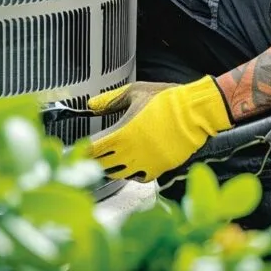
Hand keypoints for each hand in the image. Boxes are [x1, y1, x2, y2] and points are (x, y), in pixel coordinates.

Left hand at [87, 76, 232, 181]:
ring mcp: (144, 164)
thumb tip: (91, 105)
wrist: (193, 112)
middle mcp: (131, 153)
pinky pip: (137, 178)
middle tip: (90, 154)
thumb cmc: (166, 100)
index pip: (94, 149)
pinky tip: (129, 164)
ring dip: (109, 167)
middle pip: (102, 164)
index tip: (77, 148)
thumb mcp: (135, 92)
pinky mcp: (157, 169)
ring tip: (106, 160)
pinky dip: (130, 173)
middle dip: (94, 159)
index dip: (83, 149)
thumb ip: (110, 100)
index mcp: (123, 133)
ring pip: (117, 173)